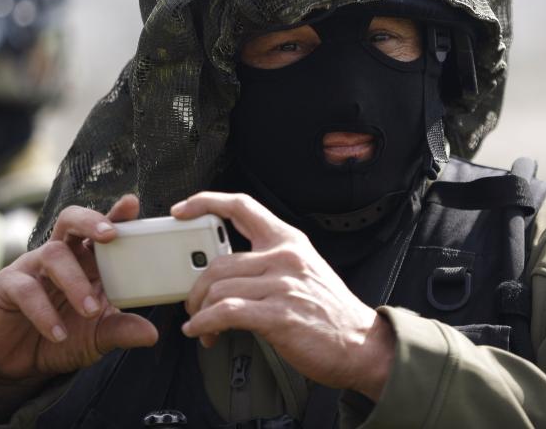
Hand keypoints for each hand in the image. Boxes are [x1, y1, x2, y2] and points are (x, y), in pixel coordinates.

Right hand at [0, 195, 157, 384]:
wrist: (24, 365)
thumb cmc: (68, 335)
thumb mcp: (99, 335)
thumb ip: (122, 329)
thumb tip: (152, 334)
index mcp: (87, 257)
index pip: (102, 227)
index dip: (116, 213)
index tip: (131, 204)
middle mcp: (61, 253)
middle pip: (71, 219)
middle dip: (91, 220)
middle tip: (110, 234)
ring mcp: (33, 266)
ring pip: (53, 254)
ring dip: (75, 281)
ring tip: (91, 311)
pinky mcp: (8, 285)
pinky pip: (27, 290)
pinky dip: (44, 312)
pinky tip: (59, 333)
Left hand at [171, 192, 394, 400]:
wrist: (362, 343)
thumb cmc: (329, 310)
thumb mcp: (303, 268)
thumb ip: (267, 260)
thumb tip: (224, 269)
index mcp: (288, 240)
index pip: (241, 206)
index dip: (206, 202)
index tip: (182, 209)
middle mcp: (284, 256)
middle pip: (219, 260)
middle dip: (196, 286)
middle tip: (192, 302)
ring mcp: (282, 284)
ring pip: (218, 287)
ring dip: (200, 311)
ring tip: (200, 324)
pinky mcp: (278, 315)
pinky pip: (226, 312)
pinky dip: (205, 323)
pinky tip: (202, 332)